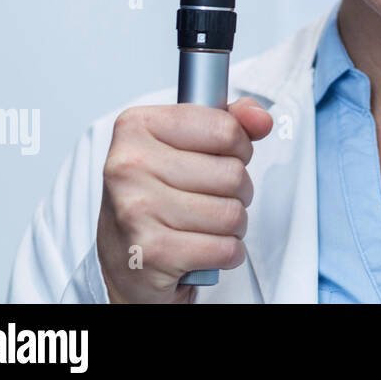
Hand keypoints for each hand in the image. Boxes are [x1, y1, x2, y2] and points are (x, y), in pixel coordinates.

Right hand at [96, 98, 272, 302]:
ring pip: (232, 213)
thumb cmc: (153, 196)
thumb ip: (229, 121)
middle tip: (213, 197)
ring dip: (233, 224)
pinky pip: (225, 248)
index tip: (224, 156)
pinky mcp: (152, 252)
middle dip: (238, 190)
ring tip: (207, 224)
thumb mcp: (183, 144)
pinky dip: (228, 252)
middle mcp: (131, 166)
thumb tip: (260, 119)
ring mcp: (138, 210)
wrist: (119, 260)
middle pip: (233, 173)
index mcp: (137, 127)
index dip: (239, 146)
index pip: (225, 128)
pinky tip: (206, 247)